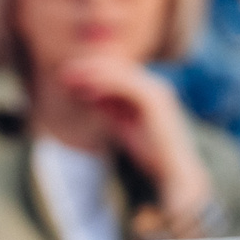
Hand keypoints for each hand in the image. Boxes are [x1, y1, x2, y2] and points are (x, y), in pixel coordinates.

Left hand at [57, 59, 213, 224]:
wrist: (175, 170)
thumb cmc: (152, 151)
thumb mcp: (125, 125)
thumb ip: (110, 108)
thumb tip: (89, 94)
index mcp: (148, 91)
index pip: (117, 74)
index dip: (93, 73)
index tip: (68, 78)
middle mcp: (154, 87)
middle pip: (117, 69)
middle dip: (89, 70)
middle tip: (63, 74)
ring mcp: (156, 91)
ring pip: (119, 74)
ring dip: (93, 73)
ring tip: (69, 79)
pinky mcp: (154, 100)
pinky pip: (124, 86)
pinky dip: (104, 85)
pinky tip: (87, 91)